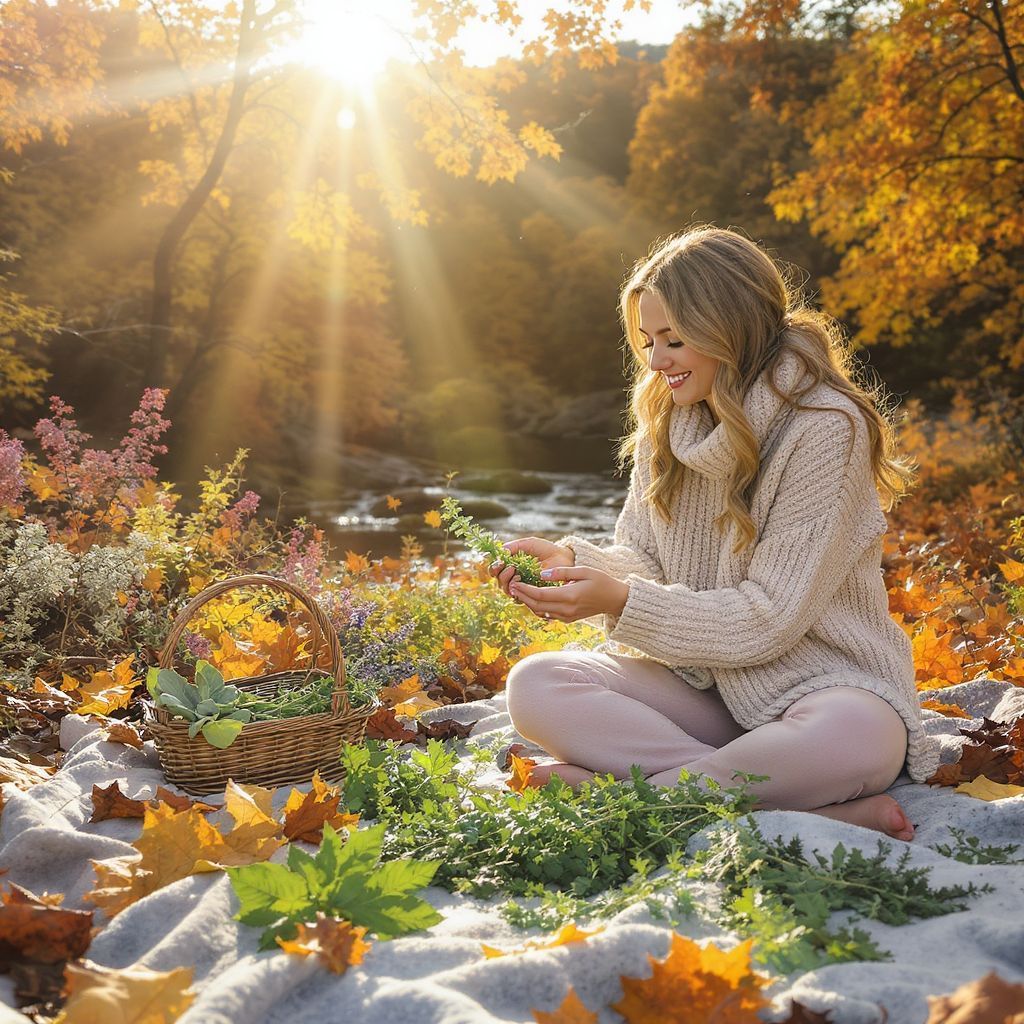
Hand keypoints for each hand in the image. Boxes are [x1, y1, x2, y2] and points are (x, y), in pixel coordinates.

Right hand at [488, 537, 573, 596]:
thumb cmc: (547, 550)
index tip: (499, 561)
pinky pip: (518, 597)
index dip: (494, 567)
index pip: (496, 570)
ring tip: (513, 571)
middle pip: (498, 581)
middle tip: (508, 566)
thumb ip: (514, 546)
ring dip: (506, 580)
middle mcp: (514, 578)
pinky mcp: (531, 596)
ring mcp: (522, 588)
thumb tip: (500, 551)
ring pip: (505, 589)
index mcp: (511, 565)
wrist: (564, 558)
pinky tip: (519, 580)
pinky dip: (515, 589)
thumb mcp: (529, 544)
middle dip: (500, 574)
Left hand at [508, 565, 629, 622]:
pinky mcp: (568, 619)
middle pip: (537, 605)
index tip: (515, 582)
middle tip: (511, 586)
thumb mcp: (584, 571)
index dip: (525, 589)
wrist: (615, 600)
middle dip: (522, 596)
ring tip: (518, 591)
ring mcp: (567, 617)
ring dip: (528, 603)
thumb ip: (562, 571)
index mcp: (570, 596)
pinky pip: (547, 615)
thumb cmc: (601, 581)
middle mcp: (567, 609)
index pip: (541, 594)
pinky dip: (537, 607)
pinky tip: (531, 598)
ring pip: (540, 612)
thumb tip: (542, 573)